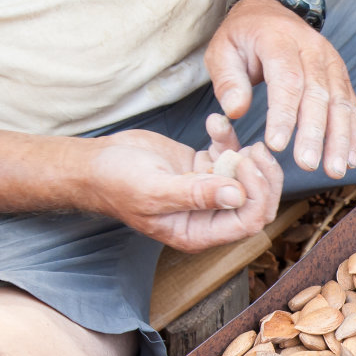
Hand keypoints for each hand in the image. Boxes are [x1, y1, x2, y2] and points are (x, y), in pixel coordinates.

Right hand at [84, 130, 282, 251]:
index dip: (256, 195)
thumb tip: (236, 195)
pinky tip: (214, 121)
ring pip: (248, 179)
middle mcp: (208, 217)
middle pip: (256, 203)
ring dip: (247, 155)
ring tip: (229, 132)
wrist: (92, 164)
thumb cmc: (115, 182)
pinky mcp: (203, 169)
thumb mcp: (154, 189)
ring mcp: (208, 192)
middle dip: (262, 177)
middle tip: (256, 149)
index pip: (248, 222)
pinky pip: (229, 156)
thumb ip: (196, 194)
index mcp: (199, 233)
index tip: (245, 163)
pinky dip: (227, 139)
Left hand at [206, 0, 355, 177]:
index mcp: (279, 39)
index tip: (277, 145)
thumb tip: (235, 112)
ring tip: (335, 170)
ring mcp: (331, 62)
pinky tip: (350, 159)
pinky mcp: (341, 76)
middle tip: (307, 165)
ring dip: (340, 139)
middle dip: (315, 133)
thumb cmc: (243, 37)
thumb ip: (227, 81)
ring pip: (340, 103)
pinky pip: (350, 106)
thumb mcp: (221, 51)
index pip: (286, 79)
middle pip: (318, 94)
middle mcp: (312, 49)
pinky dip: (352, 134)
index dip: (284, 114)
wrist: (270, 12)